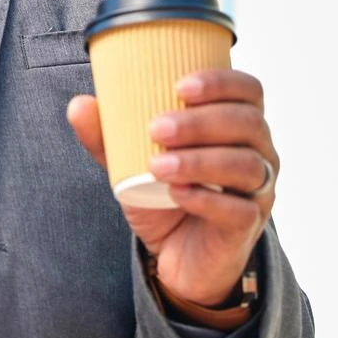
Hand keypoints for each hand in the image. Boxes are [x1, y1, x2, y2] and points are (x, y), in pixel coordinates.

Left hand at [66, 69, 277, 305]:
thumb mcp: (131, 163)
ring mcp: (257, 191)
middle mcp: (258, 153)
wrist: (176, 256)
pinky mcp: (247, 226)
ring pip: (245, 165)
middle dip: (201, 122)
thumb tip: (79, 105)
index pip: (248, 91)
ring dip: (199, 161)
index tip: (179, 86)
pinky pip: (238, 210)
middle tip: (156, 128)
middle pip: (247, 124)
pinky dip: (206, 200)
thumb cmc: (163, 195)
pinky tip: (177, 194)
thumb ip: (108, 136)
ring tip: (157, 166)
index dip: (221, 82)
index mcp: (238, 125)